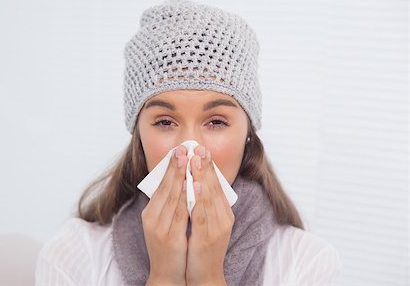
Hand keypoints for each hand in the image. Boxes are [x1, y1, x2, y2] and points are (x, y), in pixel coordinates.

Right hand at [142, 145, 188, 285]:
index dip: (170, 167)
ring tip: (187, 159)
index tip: (179, 150)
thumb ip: (170, 206)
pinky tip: (192, 185)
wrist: (167, 275)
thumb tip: (181, 184)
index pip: (161, 185)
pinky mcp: (169, 236)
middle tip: (183, 148)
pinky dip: (185, 197)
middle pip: (165, 187)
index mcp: (151, 213)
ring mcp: (160, 227)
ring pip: (172, 197)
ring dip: (180, 176)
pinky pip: (179, 213)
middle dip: (175, 166)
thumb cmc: (169, 249)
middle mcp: (152, 217)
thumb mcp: (165, 224)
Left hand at [185, 145, 233, 285]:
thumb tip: (195, 184)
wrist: (204, 276)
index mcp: (223, 213)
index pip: (217, 185)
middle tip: (199, 147)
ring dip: (202, 177)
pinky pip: (202, 214)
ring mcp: (217, 227)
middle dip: (206, 166)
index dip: (210, 167)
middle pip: (214, 187)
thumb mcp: (206, 223)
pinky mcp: (207, 237)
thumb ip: (203, 205)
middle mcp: (223, 217)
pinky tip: (195, 185)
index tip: (202, 150)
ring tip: (196, 159)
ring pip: (209, 197)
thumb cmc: (202, 248)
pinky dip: (199, 199)